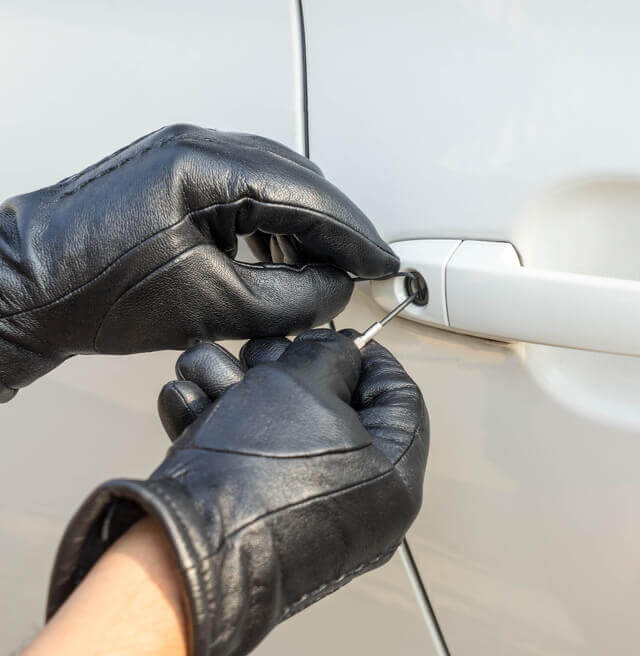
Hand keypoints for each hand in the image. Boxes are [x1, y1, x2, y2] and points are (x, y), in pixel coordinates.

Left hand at [0, 124, 397, 400]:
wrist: (23, 289)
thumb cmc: (92, 294)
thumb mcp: (211, 306)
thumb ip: (291, 298)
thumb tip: (335, 289)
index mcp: (205, 166)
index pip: (308, 196)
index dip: (354, 236)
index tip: (383, 263)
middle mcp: (196, 146)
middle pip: (297, 180)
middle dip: (335, 229)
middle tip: (364, 269)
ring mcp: (182, 154)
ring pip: (273, 182)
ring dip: (304, 227)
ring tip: (323, 273)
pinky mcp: (172, 173)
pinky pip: (242, 189)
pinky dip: (271, 224)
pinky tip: (278, 257)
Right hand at [46, 329, 428, 655]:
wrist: (181, 553)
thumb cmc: (255, 476)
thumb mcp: (305, 382)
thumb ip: (331, 354)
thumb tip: (336, 352)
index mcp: (392, 480)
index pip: (401, 402)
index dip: (371, 358)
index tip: (342, 336)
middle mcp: (357, 508)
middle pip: (334, 413)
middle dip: (289, 369)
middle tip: (263, 350)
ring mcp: (305, 522)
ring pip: (281, 430)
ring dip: (239, 388)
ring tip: (205, 367)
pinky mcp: (255, 527)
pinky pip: (249, 463)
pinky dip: (219, 425)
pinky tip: (187, 397)